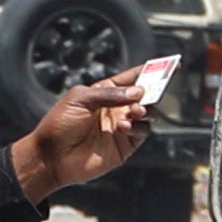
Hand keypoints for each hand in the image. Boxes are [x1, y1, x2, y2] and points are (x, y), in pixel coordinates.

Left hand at [15, 62, 163, 200]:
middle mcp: (116, 108)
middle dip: (153, 90)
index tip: (170, 64)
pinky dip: (139, 127)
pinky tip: (123, 127)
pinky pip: (142, 132)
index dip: (151, 71)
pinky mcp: (124, 145)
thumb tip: (139, 91)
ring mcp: (122, 127)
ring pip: (148, 113)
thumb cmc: (59, 125)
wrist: (51, 157)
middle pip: (145, 95)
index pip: (132, 78)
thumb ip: (110, 94)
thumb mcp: (80, 100)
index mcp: (105, 92)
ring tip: (134, 112)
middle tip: (155, 89)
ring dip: (146, 109)